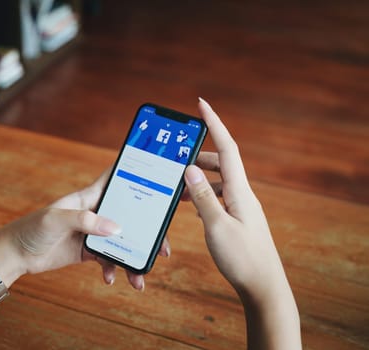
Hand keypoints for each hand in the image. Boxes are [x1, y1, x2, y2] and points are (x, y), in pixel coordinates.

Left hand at [0, 168, 169, 291]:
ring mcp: (93, 233)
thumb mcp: (56, 219)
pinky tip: (110, 278)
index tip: (160, 178)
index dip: (136, 175)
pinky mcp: (89, 251)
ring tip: (138, 278)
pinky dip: (114, 269)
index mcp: (89, 197)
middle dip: (147, 231)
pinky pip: (109, 259)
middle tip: (161, 247)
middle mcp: (95, 213)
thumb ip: (85, 221)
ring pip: (122, 242)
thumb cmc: (31, 228)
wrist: (16, 254)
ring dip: (132, 259)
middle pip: (128, 217)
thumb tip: (116, 229)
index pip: (115, 180)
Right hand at [182, 98, 300, 348]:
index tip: (201, 104)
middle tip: (177, 154)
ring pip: (217, 180)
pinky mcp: (236, 217)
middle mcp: (241, 193)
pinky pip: (217, 196)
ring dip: (198, 176)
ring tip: (176, 182)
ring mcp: (240, 205)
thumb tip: (190, 168)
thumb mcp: (217, 226)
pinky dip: (201, 193)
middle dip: (199, 153)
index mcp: (239, 191)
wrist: (262, 285)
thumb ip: (203, 197)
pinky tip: (189, 203)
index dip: (214, 123)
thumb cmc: (242, 258)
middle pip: (221, 161)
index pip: (228, 147)